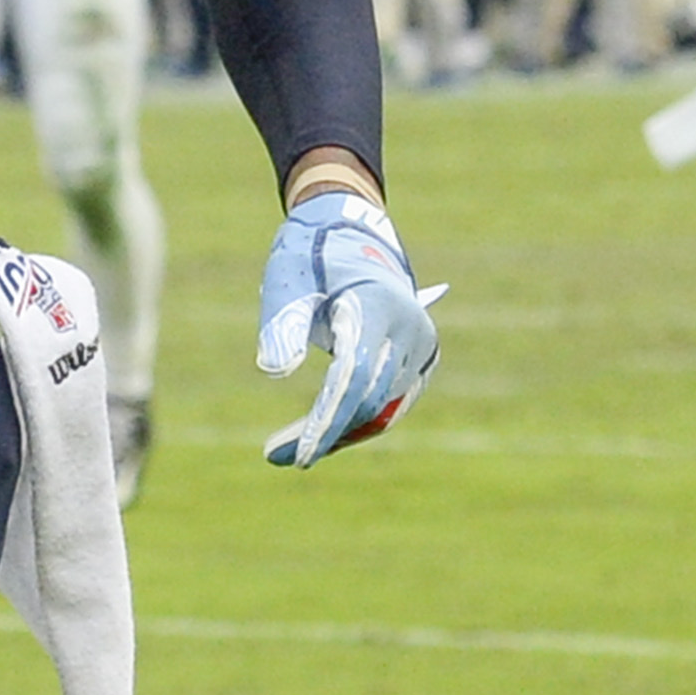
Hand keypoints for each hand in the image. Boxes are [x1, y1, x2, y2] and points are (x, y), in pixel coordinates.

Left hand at [254, 185, 440, 465]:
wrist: (357, 239)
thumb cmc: (314, 256)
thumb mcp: (288, 277)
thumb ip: (282, 321)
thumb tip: (274, 371)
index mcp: (379, 307)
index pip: (354, 377)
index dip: (326, 420)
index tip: (297, 454)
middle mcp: (411, 330)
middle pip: (368, 400)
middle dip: (324, 433)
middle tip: (273, 455)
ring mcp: (423, 347)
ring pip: (382, 408)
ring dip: (338, 433)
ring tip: (286, 450)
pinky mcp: (422, 360)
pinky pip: (390, 403)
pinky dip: (356, 421)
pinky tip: (319, 435)